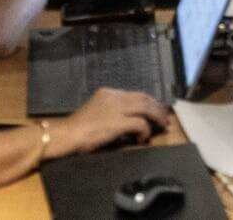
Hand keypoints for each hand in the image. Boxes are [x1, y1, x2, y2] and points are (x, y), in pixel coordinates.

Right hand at [57, 88, 171, 154]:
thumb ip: (112, 112)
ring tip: (163, 126)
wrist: (67, 134)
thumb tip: (129, 121)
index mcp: (108, 93)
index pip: (135, 94)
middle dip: (157, 108)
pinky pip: (140, 123)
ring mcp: (117, 108)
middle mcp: (114, 96)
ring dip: (157, 117)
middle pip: (144, 98)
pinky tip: (143, 139)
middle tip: (165, 118)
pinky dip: (145, 131)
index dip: (149, 102)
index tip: (156, 110)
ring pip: (146, 107)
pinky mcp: (118, 122)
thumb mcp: (97, 112)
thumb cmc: (78, 129)